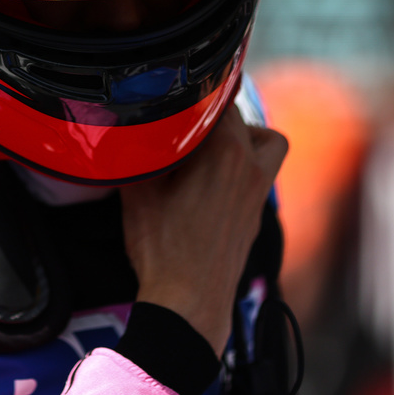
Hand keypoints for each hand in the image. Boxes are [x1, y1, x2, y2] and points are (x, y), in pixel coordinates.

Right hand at [118, 103, 287, 351]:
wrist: (189, 300)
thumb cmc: (163, 246)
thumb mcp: (138, 191)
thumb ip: (138, 151)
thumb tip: (126, 129)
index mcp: (225, 151)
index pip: (217, 98)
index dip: (192, 94)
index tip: (172, 95)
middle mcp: (251, 166)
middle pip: (241, 117)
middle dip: (212, 115)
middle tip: (180, 125)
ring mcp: (258, 192)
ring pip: (268, 143)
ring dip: (244, 137)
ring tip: (208, 148)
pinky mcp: (256, 215)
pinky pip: (258, 173)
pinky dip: (241, 167)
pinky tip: (208, 182)